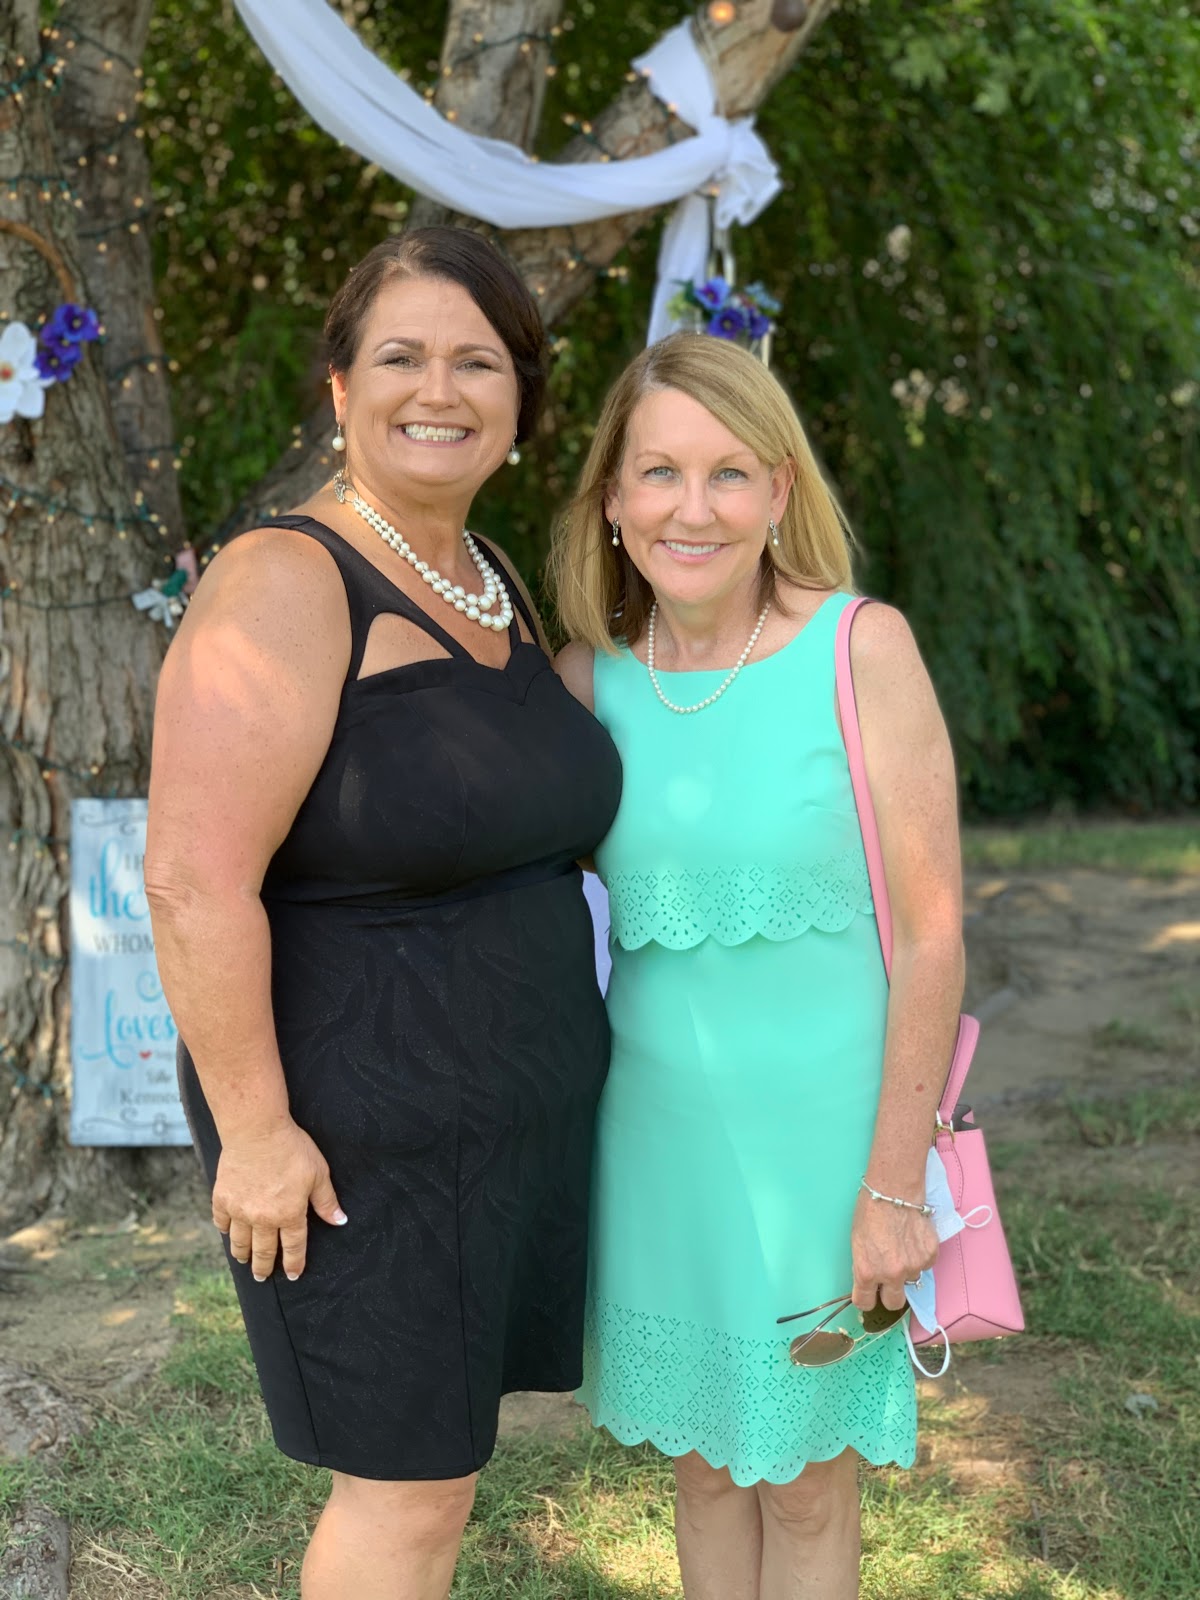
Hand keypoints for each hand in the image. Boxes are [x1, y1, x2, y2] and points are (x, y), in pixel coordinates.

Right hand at [212, 1119, 345, 1282]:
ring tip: (244, 1261)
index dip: (293, 1264)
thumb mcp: (318, 1174)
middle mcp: (263, 1219)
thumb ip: (326, 1201)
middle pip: (263, 1251)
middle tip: (262, 1276)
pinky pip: (221, 1222)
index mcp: (289, 1214)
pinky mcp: (222, 1198)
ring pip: (240, 1242)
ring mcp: (240, 1210)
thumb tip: (339, 1221)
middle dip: (264, 1267)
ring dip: (243, 1254)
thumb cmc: (291, 1148)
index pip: (293, 1247)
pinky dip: (225, 1230)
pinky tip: (228, 1232)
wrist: (256, 1130)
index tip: (292, 1275)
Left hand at [850, 1188, 937, 1312]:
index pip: (865, 1302)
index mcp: (867, 1272)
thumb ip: (866, 1266)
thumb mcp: (857, 1243)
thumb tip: (872, 1280)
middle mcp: (892, 1275)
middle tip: (888, 1280)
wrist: (894, 1190)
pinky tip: (914, 1239)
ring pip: (911, 1280)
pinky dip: (920, 1256)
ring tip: (902, 1246)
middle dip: (890, 1294)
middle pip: (894, 1303)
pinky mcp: (930, 1256)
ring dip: (907, 1269)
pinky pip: (925, 1265)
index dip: (866, 1298)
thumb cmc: (869, 1212)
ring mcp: (913, 1267)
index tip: (868, 1294)